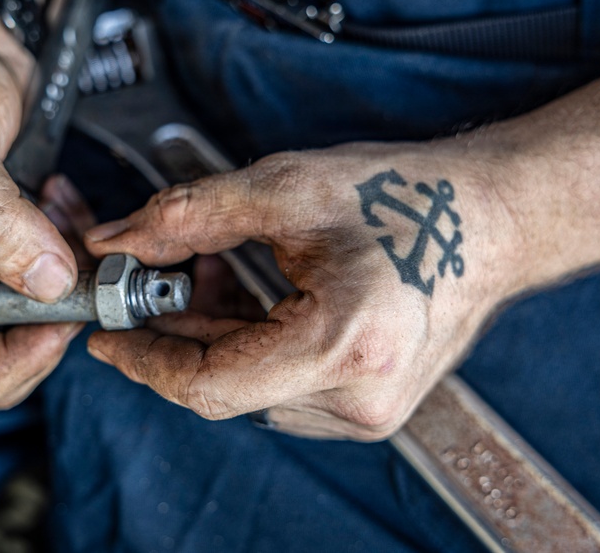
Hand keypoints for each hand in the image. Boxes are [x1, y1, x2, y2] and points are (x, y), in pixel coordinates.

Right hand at [0, 0, 83, 418]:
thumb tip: (43, 281)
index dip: (2, 369)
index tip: (50, 323)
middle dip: (46, 329)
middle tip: (78, 277)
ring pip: (32, 323)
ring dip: (67, 285)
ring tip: (67, 224)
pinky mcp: (8, 242)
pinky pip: (52, 277)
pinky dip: (73, 251)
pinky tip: (66, 203)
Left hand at [84, 144, 513, 440]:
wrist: (492, 218)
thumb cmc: (411, 198)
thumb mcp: (287, 190)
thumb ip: (189, 217)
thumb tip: (118, 241)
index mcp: (342, 348)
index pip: (208, 384)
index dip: (144, 361)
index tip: (107, 334)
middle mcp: (358, 398)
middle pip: (225, 388)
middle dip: (173, 339)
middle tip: (143, 291)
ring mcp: (368, 410)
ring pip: (251, 389)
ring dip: (212, 340)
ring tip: (204, 280)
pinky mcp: (370, 403)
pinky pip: (283, 387)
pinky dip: (250, 346)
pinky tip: (242, 300)